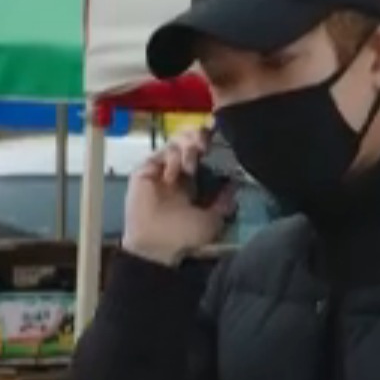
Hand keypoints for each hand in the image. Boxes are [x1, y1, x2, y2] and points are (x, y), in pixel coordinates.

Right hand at [122, 127, 235, 266]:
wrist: (158, 246)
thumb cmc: (185, 237)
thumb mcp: (213, 220)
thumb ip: (223, 201)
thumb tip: (235, 184)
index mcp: (192, 181)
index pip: (201, 151)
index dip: (209, 140)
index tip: (220, 133)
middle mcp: (175, 171)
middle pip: (187, 139)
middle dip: (199, 135)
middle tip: (206, 145)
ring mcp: (159, 169)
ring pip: (174, 141)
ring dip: (187, 147)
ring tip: (192, 164)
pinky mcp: (144, 170)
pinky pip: (160, 153)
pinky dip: (171, 158)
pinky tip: (175, 174)